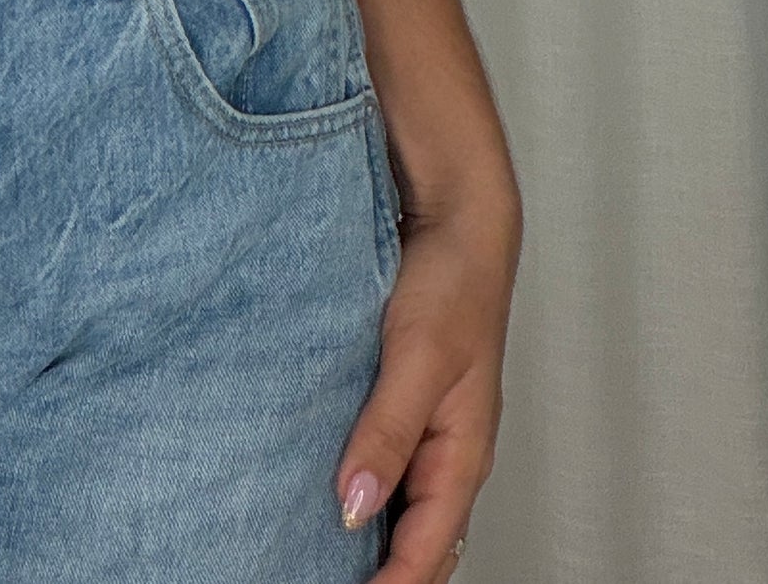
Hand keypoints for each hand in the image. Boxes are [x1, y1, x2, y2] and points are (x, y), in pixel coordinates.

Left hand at [334, 170, 520, 580]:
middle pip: (415, 540)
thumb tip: (355, 505)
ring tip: (305, 550)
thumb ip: (388, 431)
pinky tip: (312, 483)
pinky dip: (354, 483)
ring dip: (361, 532)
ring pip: (397, 504)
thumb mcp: (418, 358)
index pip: (427, 551)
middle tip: (313, 577)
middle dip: (377, 571)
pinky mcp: (397, 399)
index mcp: (462, 454)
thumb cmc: (452, 283)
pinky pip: (379, 460)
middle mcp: (444, 450)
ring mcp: (423, 426)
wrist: (454, 219)